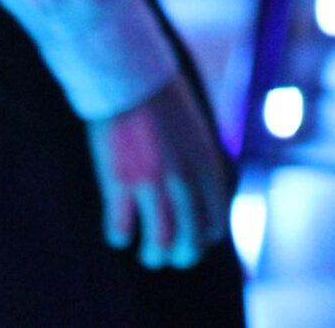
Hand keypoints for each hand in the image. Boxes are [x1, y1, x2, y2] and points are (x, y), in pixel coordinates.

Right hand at [87, 76, 227, 269]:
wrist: (132, 78)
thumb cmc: (164, 104)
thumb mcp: (197, 135)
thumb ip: (200, 167)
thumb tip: (200, 198)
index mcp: (207, 166)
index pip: (216, 221)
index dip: (205, 238)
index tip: (195, 241)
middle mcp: (185, 180)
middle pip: (190, 242)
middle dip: (181, 256)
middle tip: (168, 255)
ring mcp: (152, 184)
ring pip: (159, 245)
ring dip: (153, 255)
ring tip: (147, 254)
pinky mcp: (120, 183)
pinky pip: (120, 231)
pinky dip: (119, 236)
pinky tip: (118, 230)